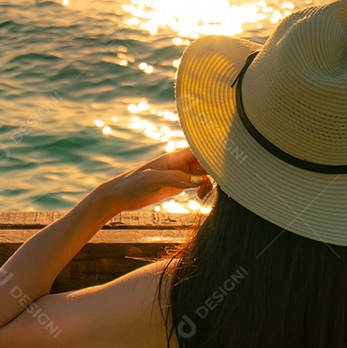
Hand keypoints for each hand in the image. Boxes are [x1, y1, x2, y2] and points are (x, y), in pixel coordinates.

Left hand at [93, 146, 209, 213]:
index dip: (213, 153)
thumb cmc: (132, 184)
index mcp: (174, 158)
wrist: (118, 197)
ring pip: (203, 173)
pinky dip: (202, 189)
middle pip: (204, 161)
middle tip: (219, 184)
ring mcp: (178, 174)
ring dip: (210, 181)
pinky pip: (196, 183)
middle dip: (215, 170)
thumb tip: (199, 180)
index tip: (227, 161)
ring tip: (203, 194)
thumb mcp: (152, 180)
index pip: (199, 150)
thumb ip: (175, 178)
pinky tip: (200, 197)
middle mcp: (179, 164)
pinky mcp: (176, 185)